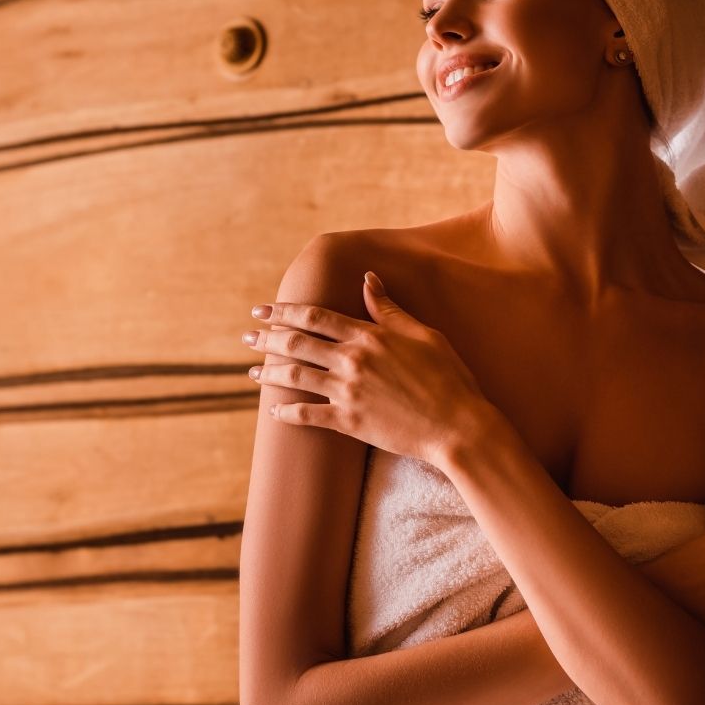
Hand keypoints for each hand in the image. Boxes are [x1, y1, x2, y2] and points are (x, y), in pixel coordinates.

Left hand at [242, 270, 496, 465]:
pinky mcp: (349, 422)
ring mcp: (347, 392)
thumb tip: (367, 278)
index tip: (262, 310)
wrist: (458, 425)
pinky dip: (287, 412)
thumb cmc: (448, 377)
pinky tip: (274, 410)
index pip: (314, 317)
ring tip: (251, 373)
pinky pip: (308, 416)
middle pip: (296, 343)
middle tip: (246, 337)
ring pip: (295, 377)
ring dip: (269, 373)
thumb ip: (388, 309)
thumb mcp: (423, 333)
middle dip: (266, 338)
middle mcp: (352, 360)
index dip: (283, 311)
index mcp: (368, 336)